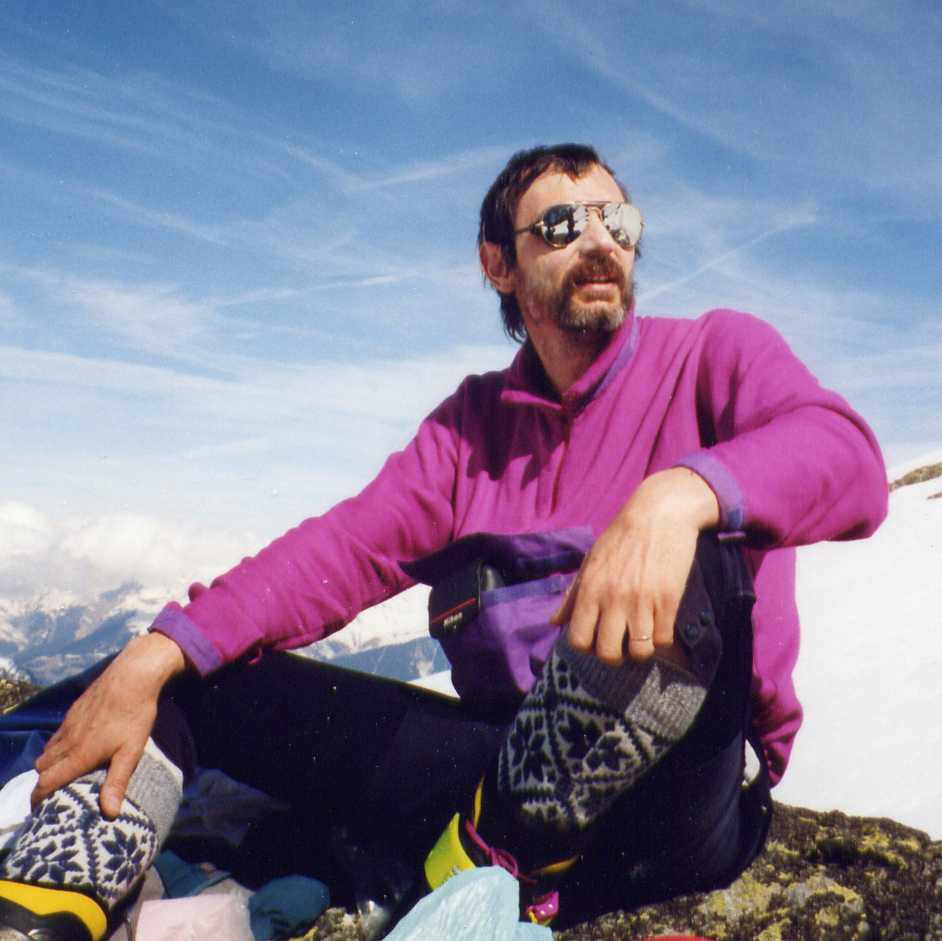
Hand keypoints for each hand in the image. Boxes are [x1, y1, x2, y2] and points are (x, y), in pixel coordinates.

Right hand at [32, 632, 185, 817]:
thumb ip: (117, 782)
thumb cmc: (134, 716)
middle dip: (43, 783)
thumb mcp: (131, 752)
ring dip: (50, 764)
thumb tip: (109, 814)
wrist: (132, 677)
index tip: (40, 810)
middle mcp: (67, 741)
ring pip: (47, 750)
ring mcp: (68, 725)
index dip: (38, 799)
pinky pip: (56, 735)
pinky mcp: (73, 712)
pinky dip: (57, 747)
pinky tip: (74, 747)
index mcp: (78, 755)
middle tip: (54, 794)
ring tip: (64, 774)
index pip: (45, 782)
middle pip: (42, 768)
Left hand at [552, 468, 718, 665]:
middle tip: (621, 642)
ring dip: (640, 650)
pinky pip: (663, 640)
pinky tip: (659, 623)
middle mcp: (613, 599)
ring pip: (639, 652)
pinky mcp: (668, 600)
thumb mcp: (591, 562)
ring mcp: (642, 602)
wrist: (659, 514)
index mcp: (590, 590)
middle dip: (614, 656)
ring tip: (642, 635)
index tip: (598, 639)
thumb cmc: (620, 538)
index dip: (588, 648)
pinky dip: (661, 638)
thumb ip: (572, 595)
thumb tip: (553, 622)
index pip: (578, 641)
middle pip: (608, 654)